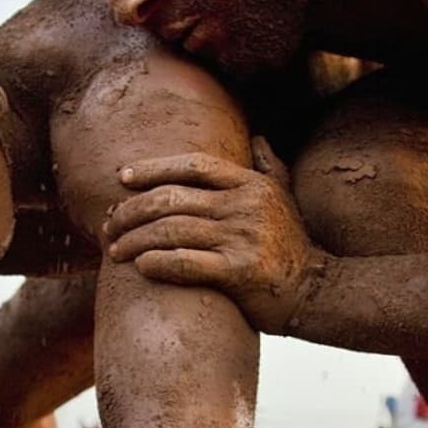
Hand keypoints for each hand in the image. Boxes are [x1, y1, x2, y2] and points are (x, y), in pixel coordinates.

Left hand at [105, 137, 324, 333]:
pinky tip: (140, 267)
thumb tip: (258, 137)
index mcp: (250, 184)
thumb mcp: (284, 199)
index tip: (123, 178)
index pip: (193, 165)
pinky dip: (157, 263)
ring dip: (135, 240)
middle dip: (132, 210)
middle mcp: (245, 206)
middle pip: (172, 198)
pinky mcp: (239, 271)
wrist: (317, 291)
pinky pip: (186, 262)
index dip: (153, 168)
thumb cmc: (292, 246)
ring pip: (172, 230)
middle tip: (109, 224)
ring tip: (115, 250)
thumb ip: (269, 166)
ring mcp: (242, 237)